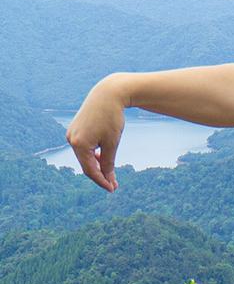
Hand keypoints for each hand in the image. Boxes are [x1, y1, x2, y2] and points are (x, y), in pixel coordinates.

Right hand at [66, 75, 127, 191]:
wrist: (108, 94)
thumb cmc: (112, 117)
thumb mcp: (112, 142)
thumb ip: (108, 161)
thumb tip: (107, 178)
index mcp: (79, 144)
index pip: (90, 169)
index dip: (102, 181)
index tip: (112, 189)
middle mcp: (71, 139)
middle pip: (86, 164)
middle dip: (100, 175)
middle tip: (113, 185)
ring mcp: (71, 134)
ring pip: (84, 156)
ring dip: (97, 165)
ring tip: (110, 174)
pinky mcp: (74, 130)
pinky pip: (83, 147)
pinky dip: (93, 154)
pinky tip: (102, 159)